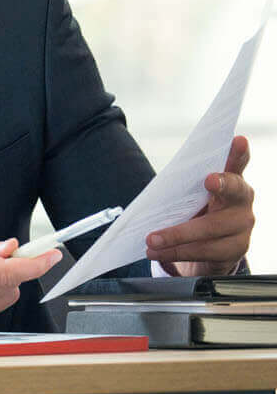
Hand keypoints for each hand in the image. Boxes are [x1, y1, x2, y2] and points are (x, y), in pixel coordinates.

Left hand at [147, 135, 254, 276]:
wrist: (212, 246)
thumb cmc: (197, 210)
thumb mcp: (191, 195)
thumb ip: (185, 186)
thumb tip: (158, 190)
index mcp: (230, 180)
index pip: (237, 163)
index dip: (238, 152)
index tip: (237, 140)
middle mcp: (242, 201)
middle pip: (233, 192)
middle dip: (220, 187)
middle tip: (209, 180)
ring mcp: (243, 227)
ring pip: (211, 229)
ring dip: (177, 236)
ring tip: (151, 240)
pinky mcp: (235, 250)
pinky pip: (205, 252)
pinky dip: (178, 252)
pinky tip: (159, 253)